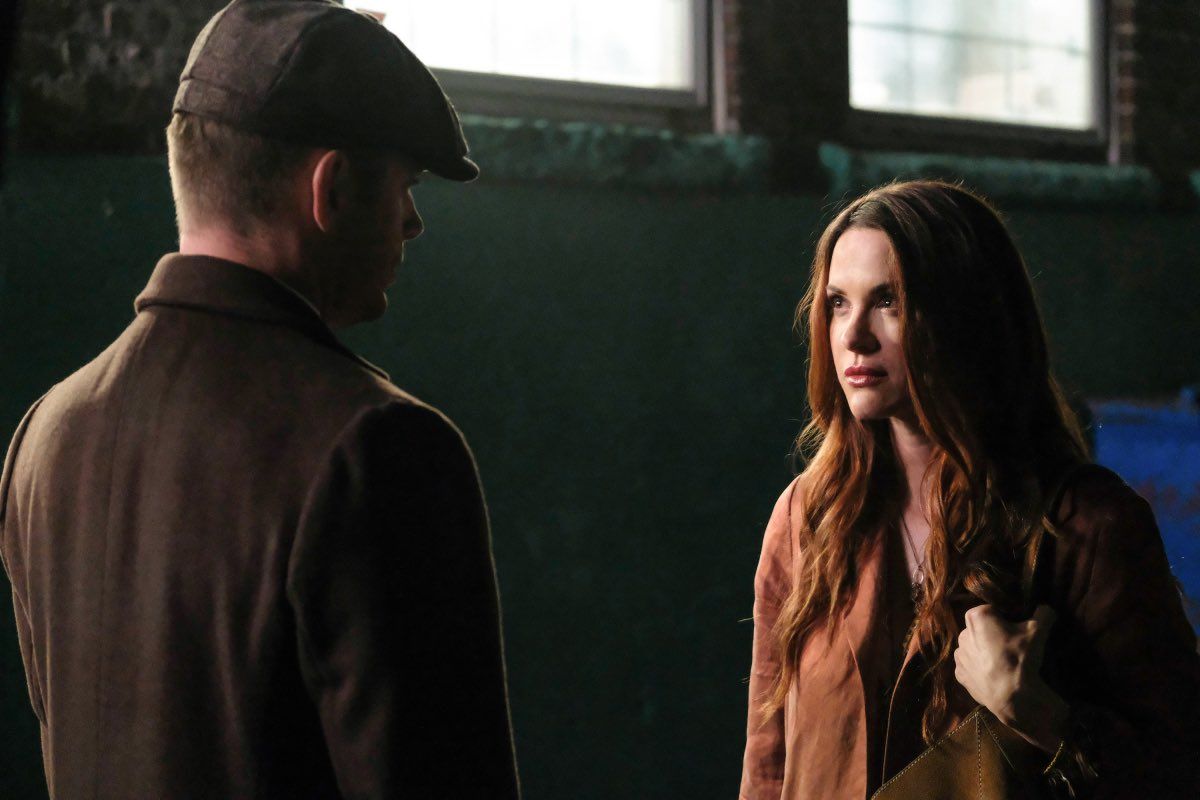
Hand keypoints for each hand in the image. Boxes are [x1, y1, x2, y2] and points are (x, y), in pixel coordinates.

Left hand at [954, 604, 1068, 751]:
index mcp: (977, 617)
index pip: (992, 610)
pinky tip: (994, 675)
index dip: (1006, 619)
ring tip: (1004, 663)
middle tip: (1013, 646)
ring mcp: (959, 656)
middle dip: (994, 634)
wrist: (1012, 697)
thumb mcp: (1038, 631)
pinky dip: (980, 669)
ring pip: (974, 647)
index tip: (1017, 631)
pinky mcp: (959, 675)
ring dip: (985, 651)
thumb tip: (1046, 608)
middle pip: (982, 629)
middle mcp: (962, 633)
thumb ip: (1043, 614)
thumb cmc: (1021, 658)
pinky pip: (971, 667)